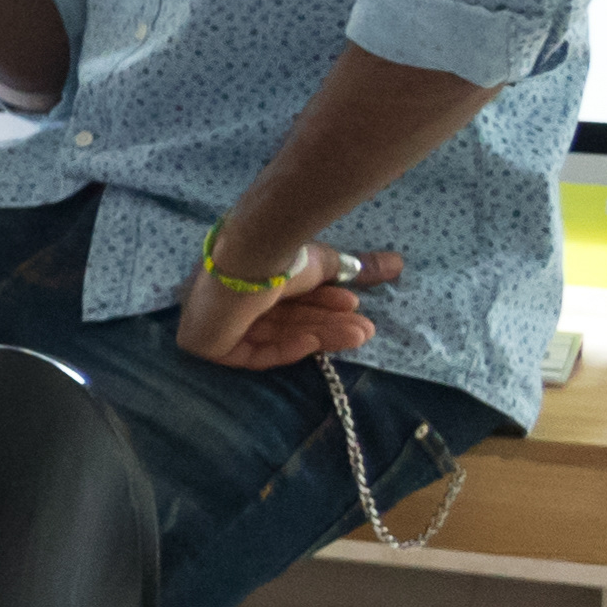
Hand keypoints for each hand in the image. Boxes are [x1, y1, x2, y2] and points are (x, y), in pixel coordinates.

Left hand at [176, 232, 399, 367]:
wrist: (248, 256)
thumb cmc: (279, 253)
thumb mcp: (324, 261)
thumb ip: (356, 268)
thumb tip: (399, 264)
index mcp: (249, 274)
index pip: (287, 297)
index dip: (321, 302)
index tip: (353, 302)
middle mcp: (230, 296)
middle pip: (284, 318)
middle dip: (325, 323)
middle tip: (364, 328)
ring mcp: (216, 320)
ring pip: (275, 335)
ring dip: (318, 335)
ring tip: (359, 334)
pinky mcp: (207, 343)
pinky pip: (254, 353)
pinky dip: (286, 348)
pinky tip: (313, 343)